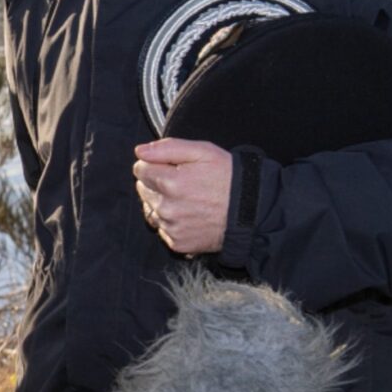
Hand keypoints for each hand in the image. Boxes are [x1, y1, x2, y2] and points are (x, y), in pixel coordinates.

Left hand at [132, 138, 231, 255]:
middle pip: (143, 190)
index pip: (140, 170)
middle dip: (157, 183)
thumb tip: (140, 152)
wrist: (251, 212)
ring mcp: (172, 227)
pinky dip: (171, 222)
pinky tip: (189, 215)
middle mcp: (167, 208)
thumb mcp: (203, 152)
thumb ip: (167, 148)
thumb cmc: (229, 178)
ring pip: (151, 210)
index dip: (154, 165)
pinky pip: (162, 229)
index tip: (169, 167)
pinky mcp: (177, 243)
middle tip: (182, 182)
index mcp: (170, 182)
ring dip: (162, 203)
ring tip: (187, 200)